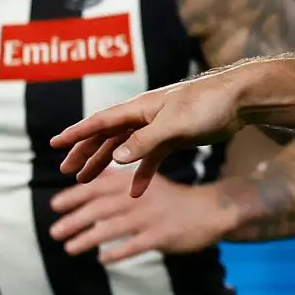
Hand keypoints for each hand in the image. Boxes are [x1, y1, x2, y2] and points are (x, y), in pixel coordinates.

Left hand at [50, 168, 235, 259]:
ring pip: (112, 228)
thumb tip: (88, 180)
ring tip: (69, 248)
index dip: (74, 195)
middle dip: (74, 220)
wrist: (211, 211)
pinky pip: (134, 246)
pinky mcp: (162, 236)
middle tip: (55, 232)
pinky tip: (101, 259)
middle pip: (100, 209)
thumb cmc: (173, 199)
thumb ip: (119, 181)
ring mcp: (151, 217)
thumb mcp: (147, 182)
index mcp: (134, 183)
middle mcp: (140, 198)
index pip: (97, 187)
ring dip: (87, 239)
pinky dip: (116, 253)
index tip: (55, 206)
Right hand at [53, 65, 250, 189]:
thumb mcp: (173, 126)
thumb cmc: (207, 105)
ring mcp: (159, 128)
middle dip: (86, 153)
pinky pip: (151, 159)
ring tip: (88, 182)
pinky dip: (142, 175)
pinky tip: (136, 193)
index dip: (76, 134)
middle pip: (107, 136)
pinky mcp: (175, 139)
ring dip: (107, 165)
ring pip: (125, 149)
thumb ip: (144, 142)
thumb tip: (116, 158)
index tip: (55, 145)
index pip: (100, 122)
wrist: (239, 101)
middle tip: (67, 171)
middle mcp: (144, 117)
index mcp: (138, 109)